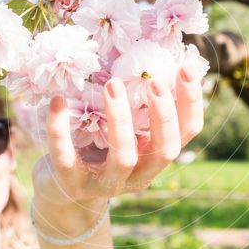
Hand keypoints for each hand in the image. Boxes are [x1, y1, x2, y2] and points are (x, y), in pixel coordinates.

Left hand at [30, 63, 204, 238]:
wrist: (61, 191)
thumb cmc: (98, 148)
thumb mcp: (125, 130)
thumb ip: (140, 108)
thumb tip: (155, 57)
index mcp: (156, 157)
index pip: (187, 132)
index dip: (191, 102)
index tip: (185, 67)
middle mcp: (139, 175)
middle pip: (165, 150)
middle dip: (164, 114)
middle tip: (154, 80)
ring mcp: (106, 183)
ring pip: (124, 157)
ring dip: (121, 120)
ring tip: (113, 84)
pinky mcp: (73, 184)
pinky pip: (66, 158)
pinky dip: (60, 129)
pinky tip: (57, 101)